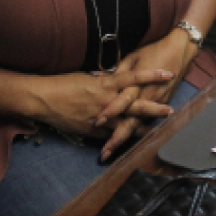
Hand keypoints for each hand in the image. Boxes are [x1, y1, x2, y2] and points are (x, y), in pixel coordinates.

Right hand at [26, 68, 175, 140]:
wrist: (45, 99)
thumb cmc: (64, 82)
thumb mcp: (87, 75)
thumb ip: (104, 78)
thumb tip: (116, 75)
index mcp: (105, 83)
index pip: (134, 77)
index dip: (151, 75)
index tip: (168, 73)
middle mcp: (106, 101)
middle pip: (135, 105)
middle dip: (154, 107)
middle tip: (170, 109)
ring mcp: (101, 118)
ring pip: (126, 124)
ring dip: (142, 128)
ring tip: (156, 130)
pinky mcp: (93, 131)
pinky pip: (111, 136)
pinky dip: (121, 139)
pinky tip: (132, 142)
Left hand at [95, 30, 198, 159]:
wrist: (178, 51)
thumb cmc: (153, 51)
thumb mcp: (132, 57)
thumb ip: (117, 71)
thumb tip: (98, 78)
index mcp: (135, 83)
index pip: (121, 101)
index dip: (110, 111)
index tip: (97, 123)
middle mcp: (144, 97)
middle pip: (129, 121)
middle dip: (116, 138)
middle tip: (104, 154)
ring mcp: (154, 103)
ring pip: (138, 126)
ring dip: (125, 140)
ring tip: (112, 155)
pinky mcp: (162, 104)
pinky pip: (148, 121)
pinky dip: (138, 133)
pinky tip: (130, 145)